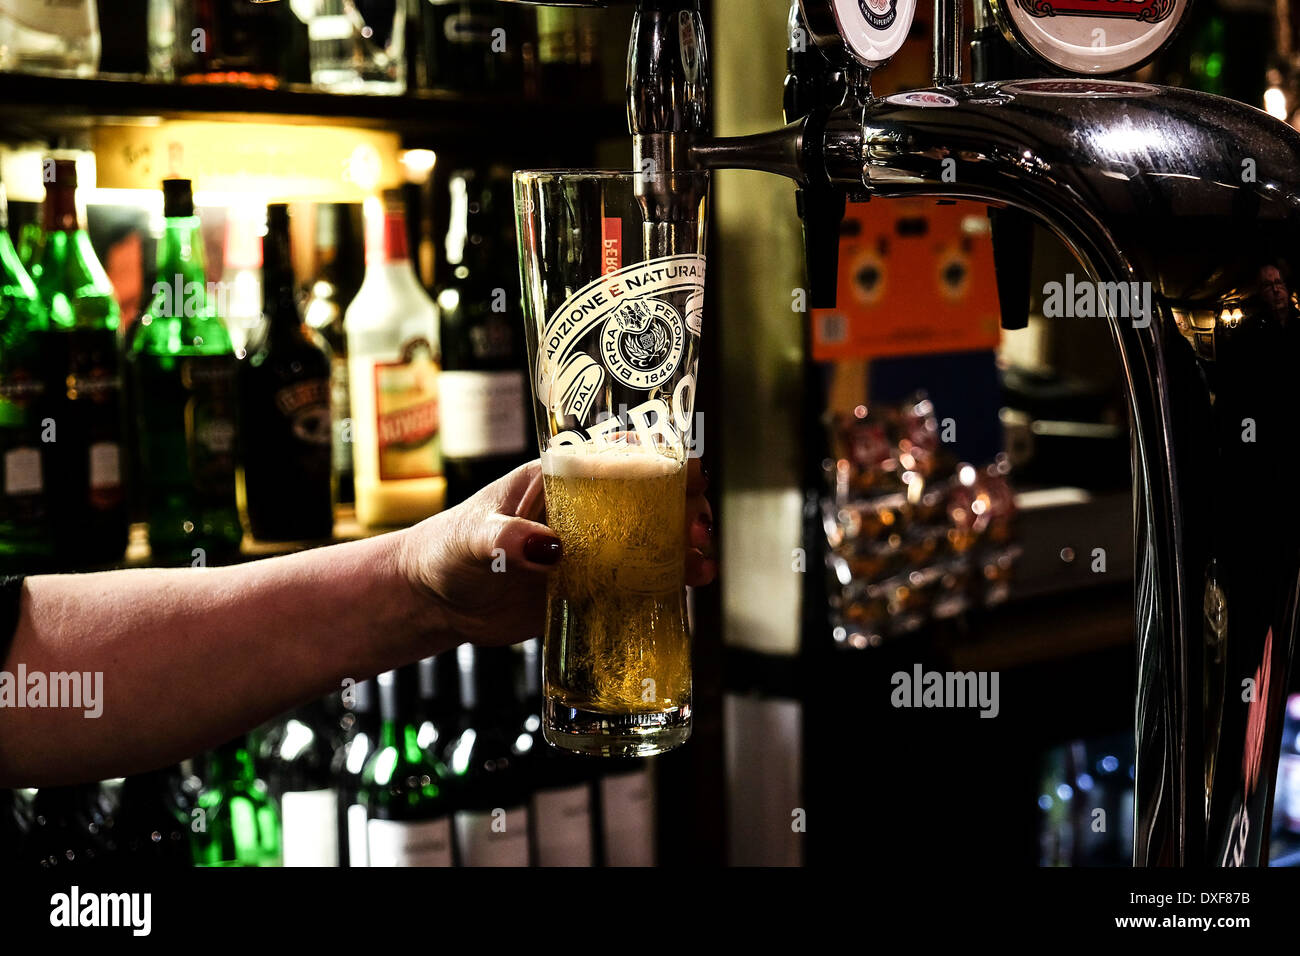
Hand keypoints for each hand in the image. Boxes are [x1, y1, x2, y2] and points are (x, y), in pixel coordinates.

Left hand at [399, 457, 715, 647]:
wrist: (435, 601)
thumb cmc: (446, 551)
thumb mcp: (472, 539)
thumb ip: (506, 539)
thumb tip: (553, 548)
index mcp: (562, 479)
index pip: (622, 455)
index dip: (663, 459)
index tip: (693, 471)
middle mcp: (588, 509)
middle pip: (653, 497)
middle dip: (686, 508)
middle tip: (696, 530)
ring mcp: (595, 548)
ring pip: (657, 538)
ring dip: (687, 545)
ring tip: (701, 564)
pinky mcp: (594, 587)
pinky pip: (643, 580)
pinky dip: (671, 581)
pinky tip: (692, 586)